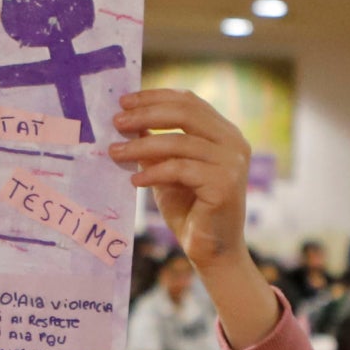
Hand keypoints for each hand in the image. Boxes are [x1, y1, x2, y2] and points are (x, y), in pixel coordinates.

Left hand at [109, 89, 271, 349]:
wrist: (212, 252)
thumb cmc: (189, 209)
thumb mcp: (168, 170)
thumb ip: (156, 144)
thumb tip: (127, 120)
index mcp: (224, 132)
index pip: (189, 102)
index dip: (155, 97)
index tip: (124, 101)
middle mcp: (234, 142)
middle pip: (186, 113)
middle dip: (146, 114)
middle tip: (116, 123)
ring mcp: (233, 162)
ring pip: (180, 142)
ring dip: (141, 147)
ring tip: (115, 153)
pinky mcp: (225, 184)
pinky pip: (181, 169)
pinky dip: (154, 172)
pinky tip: (134, 180)